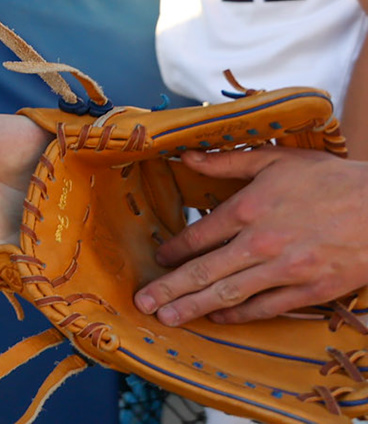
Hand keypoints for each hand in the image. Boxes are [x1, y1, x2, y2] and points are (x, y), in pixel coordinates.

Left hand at [133, 148, 367, 324]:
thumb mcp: (276, 159)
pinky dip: (240, 314)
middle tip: (143, 303)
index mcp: (248, 208)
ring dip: (195, 307)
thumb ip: (228, 161)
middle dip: (170, 288)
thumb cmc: (331, 180)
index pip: (197, 235)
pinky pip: (267, 307)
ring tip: (169, 318)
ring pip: (230, 293)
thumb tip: (187, 156)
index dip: (174, 250)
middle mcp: (260, 242)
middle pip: (205, 270)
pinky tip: (219, 317)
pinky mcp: (311, 289)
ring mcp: (286, 269)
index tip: (158, 260)